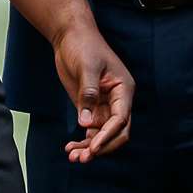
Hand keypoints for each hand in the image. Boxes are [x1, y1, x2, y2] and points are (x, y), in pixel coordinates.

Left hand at [51, 17, 133, 162]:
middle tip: (82, 158)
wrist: (69, 34)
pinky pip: (90, 129)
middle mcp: (116, 100)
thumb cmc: (82, 45)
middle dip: (101, 147)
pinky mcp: (90, 106)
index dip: (108, 136)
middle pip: (116, 132)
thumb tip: (85, 123)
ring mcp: (103, 104)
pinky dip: (83, 141)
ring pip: (102, 134)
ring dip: (90, 148)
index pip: (121, 119)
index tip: (93, 148)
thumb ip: (87, 94)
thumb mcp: (86, 67)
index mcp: (123, 89)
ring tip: (73, 157)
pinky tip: (70, 148)